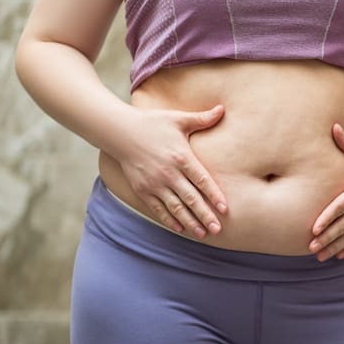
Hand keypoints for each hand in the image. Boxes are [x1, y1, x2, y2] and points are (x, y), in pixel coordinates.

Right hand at [111, 104, 228, 238]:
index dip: (214, 195)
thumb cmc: (152, 123)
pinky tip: (180, 228)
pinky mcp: (142, 190)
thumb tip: (222, 109)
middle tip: (219, 229)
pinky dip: (170, 220)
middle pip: (191, 199)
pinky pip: (158, 208)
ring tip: (204, 234)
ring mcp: (154, 184)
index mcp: (181, 157)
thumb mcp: (178, 119)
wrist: (118, 131)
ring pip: (176, 208)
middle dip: (205, 215)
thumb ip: (202, 118)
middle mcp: (168, 173)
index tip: (225, 208)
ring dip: (190, 222)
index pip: (202, 180)